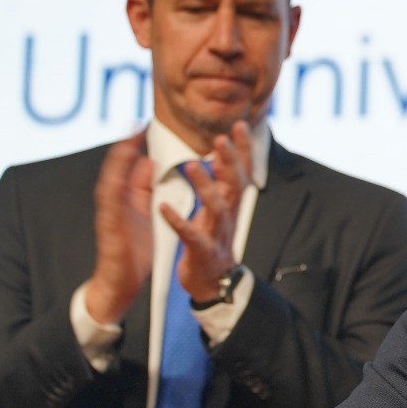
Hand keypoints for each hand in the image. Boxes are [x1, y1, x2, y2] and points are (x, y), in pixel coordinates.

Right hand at [83, 133, 154, 324]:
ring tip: (124, 145)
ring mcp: (108, 218)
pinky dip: (112, 195)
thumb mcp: (140, 211)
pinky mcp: (109, 234)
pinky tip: (116, 181)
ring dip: (115, 166)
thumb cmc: (130, 249)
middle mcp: (112, 205)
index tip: (139, 124)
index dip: (131, 146)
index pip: (126, 167)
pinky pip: (109, 212)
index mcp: (123, 199)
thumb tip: (146, 161)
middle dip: (122, 149)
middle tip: (131, 125)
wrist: (121, 283)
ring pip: (108, 186)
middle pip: (114, 171)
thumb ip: (141, 187)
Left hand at [164, 120, 252, 300]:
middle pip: (235, 185)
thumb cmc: (213, 241)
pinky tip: (163, 208)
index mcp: (231, 205)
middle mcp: (228, 216)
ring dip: (206, 185)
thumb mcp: (220, 208)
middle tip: (220, 138)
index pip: (242, 172)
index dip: (243, 150)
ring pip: (217, 207)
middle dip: (230, 161)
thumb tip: (220, 152)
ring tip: (193, 164)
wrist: (213, 282)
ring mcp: (216, 234)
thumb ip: (221, 182)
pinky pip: (190, 235)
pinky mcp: (201, 251)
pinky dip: (178, 221)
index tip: (239, 125)